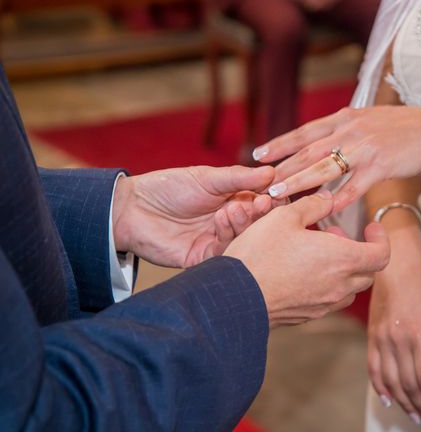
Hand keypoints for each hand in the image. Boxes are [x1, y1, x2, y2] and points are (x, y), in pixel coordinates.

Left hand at [112, 165, 276, 267]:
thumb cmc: (168, 187)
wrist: (132, 208)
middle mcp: (231, 223)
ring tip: (235, 208)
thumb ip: (239, 178)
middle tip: (263, 203)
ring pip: (245, 239)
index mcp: (235, 201)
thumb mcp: (207, 177)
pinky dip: (228, 236)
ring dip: (244, 223)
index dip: (273, 198)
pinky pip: (225, 253)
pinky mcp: (204, 258)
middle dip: (263, 213)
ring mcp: (218, 241)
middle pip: (259, 224)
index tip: (277, 192)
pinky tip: (222, 220)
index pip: (264, 203)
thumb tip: (272, 172)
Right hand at [224, 191, 390, 326]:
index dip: (381, 239)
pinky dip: (327, 285)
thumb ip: (313, 205)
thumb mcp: (285, 216)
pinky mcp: (308, 316)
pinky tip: (302, 272)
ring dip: (344, 271)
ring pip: (349, 289)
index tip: (370, 228)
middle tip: (336, 236)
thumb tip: (328, 199)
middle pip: (368, 272)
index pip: (381, 254)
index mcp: (342, 259)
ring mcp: (324, 305)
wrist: (235, 296)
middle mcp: (339, 286)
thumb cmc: (261, 253)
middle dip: (359, 252)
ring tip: (319, 255)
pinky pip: (329, 301)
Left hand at [254, 106, 420, 211]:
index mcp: (344, 118)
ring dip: (299, 183)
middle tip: (259, 183)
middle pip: (308, 151)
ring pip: (324, 168)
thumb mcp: (367, 120)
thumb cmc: (401, 128)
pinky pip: (354, 186)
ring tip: (278, 196)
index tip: (258, 155)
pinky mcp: (380, 165)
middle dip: (281, 168)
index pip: (304, 132)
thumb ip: (342, 129)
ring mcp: (364, 148)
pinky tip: (322, 210)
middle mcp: (350, 130)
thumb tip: (319, 142)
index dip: (280, 144)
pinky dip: (338, 198)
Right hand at [368, 230, 420, 427]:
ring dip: (404, 402)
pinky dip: (380, 388)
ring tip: (415, 416)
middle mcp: (398, 341)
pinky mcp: (371, 337)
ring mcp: (382, 340)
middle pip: (409, 384)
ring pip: (391, 381)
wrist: (393, 265)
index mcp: (419, 335)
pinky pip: (373, 369)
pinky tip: (388, 400)